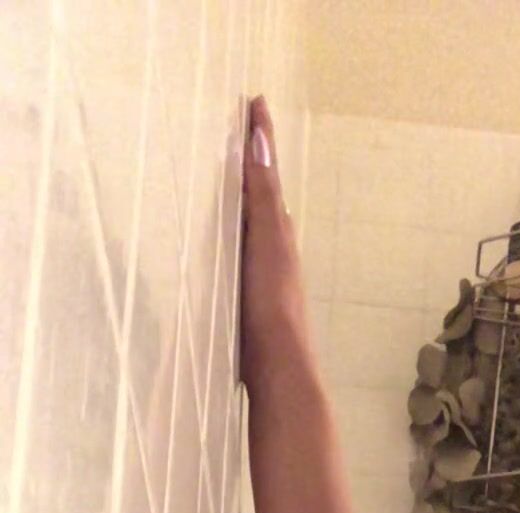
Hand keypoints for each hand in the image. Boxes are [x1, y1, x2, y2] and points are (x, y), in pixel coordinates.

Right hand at [240, 96, 318, 391]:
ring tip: (219, 178)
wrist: (277, 373)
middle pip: (259, 199)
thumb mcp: (268, 244)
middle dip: (246, 166)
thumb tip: (259, 145)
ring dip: (236, 202)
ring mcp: (260, 279)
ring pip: (247, 229)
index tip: (254, 103)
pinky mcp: (245, 304)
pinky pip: (233, 257)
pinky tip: (213, 248)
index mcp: (277, 234)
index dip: (260, 141)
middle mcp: (273, 253)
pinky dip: (225, 238)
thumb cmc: (273, 308)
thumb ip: (263, 198)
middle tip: (233, 132)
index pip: (265, 175)